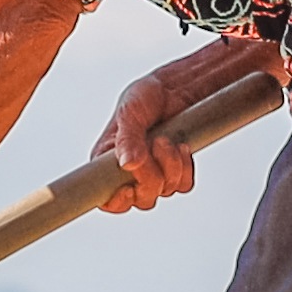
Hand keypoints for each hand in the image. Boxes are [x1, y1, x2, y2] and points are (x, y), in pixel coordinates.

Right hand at [95, 57, 216, 211]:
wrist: (175, 89)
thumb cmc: (145, 97)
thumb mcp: (130, 112)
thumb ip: (127, 139)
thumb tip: (127, 164)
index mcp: (107, 161)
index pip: (106, 199)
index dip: (117, 202)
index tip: (128, 189)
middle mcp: (129, 173)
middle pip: (141, 199)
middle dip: (152, 177)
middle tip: (157, 144)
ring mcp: (154, 174)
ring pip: (165, 191)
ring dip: (171, 165)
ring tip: (166, 138)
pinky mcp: (176, 172)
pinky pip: (184, 185)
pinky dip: (185, 167)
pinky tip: (181, 146)